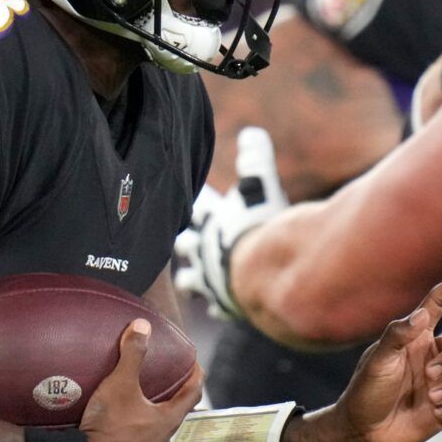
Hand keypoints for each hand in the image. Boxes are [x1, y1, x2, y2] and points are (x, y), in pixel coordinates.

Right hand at [81, 320, 203, 441]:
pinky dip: (131, 439)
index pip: (192, 395)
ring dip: (151, 424)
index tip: (196, 365)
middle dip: (171, 402)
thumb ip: (132, 355)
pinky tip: (116, 433)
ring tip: (138, 411)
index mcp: (167, 421)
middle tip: (165, 388)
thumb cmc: (110, 429)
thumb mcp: (120, 386)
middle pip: (174, 419)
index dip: (196, 377)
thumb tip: (143, 326)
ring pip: (156, 439)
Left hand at [174, 126, 285, 319]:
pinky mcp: (226, 304)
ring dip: (192, 279)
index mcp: (209, 222)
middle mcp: (203, 252)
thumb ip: (256, 159)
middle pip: (184, 245)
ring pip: (192, 281)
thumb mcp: (259, 185)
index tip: (185, 197)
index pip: (195, 207)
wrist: (263, 276)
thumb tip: (250, 133)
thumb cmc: (259, 227)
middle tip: (177, 240)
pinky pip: (218, 307)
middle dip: (183, 241)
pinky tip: (218, 308)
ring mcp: (211, 281)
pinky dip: (219, 306)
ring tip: (186, 282)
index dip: (197, 203)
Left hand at [334, 264, 441, 441]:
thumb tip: (424, 313)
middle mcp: (434, 354)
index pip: (441, 302)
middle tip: (429, 375)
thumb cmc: (366, 391)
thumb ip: (398, 335)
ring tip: (434, 397)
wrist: (364, 432)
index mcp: (416, 337)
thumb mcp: (377, 360)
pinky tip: (441, 410)